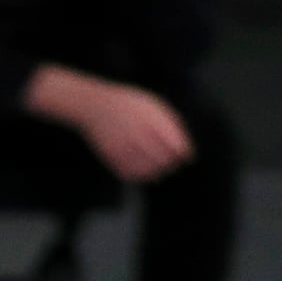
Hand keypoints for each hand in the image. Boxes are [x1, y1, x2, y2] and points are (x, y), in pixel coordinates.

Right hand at [33, 71, 190, 182]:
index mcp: (151, 119)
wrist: (95, 106)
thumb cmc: (129, 105)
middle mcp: (137, 133)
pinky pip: (131, 173)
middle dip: (171, 164)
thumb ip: (171, 125)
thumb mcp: (153, 105)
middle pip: (163, 160)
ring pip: (148, 170)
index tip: (186, 155)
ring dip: (157, 172)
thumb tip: (186, 150)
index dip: (183, 153)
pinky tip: (142, 170)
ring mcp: (123, 145)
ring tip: (158, 168)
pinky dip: (140, 175)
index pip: (175, 145)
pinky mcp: (112, 156)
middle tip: (172, 163)